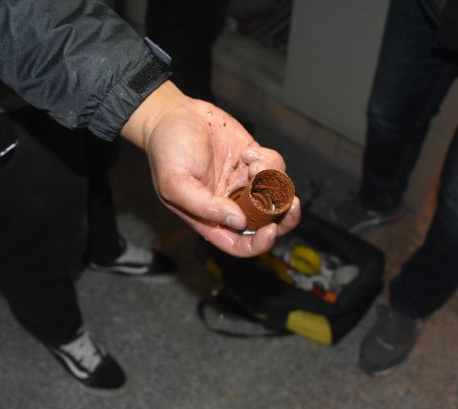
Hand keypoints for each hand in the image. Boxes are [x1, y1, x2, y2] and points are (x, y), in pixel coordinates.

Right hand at [121, 81, 300, 256]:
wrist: (173, 114)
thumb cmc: (167, 151)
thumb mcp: (175, 183)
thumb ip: (205, 207)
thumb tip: (239, 221)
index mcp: (211, 220)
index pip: (240, 244)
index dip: (258, 244)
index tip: (269, 230)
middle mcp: (231, 204)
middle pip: (267, 224)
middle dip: (283, 217)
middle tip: (291, 204)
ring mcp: (245, 182)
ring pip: (276, 194)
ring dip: (272, 180)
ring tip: (252, 162)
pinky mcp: (254, 160)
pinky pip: (275, 167)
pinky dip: (268, 160)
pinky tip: (248, 152)